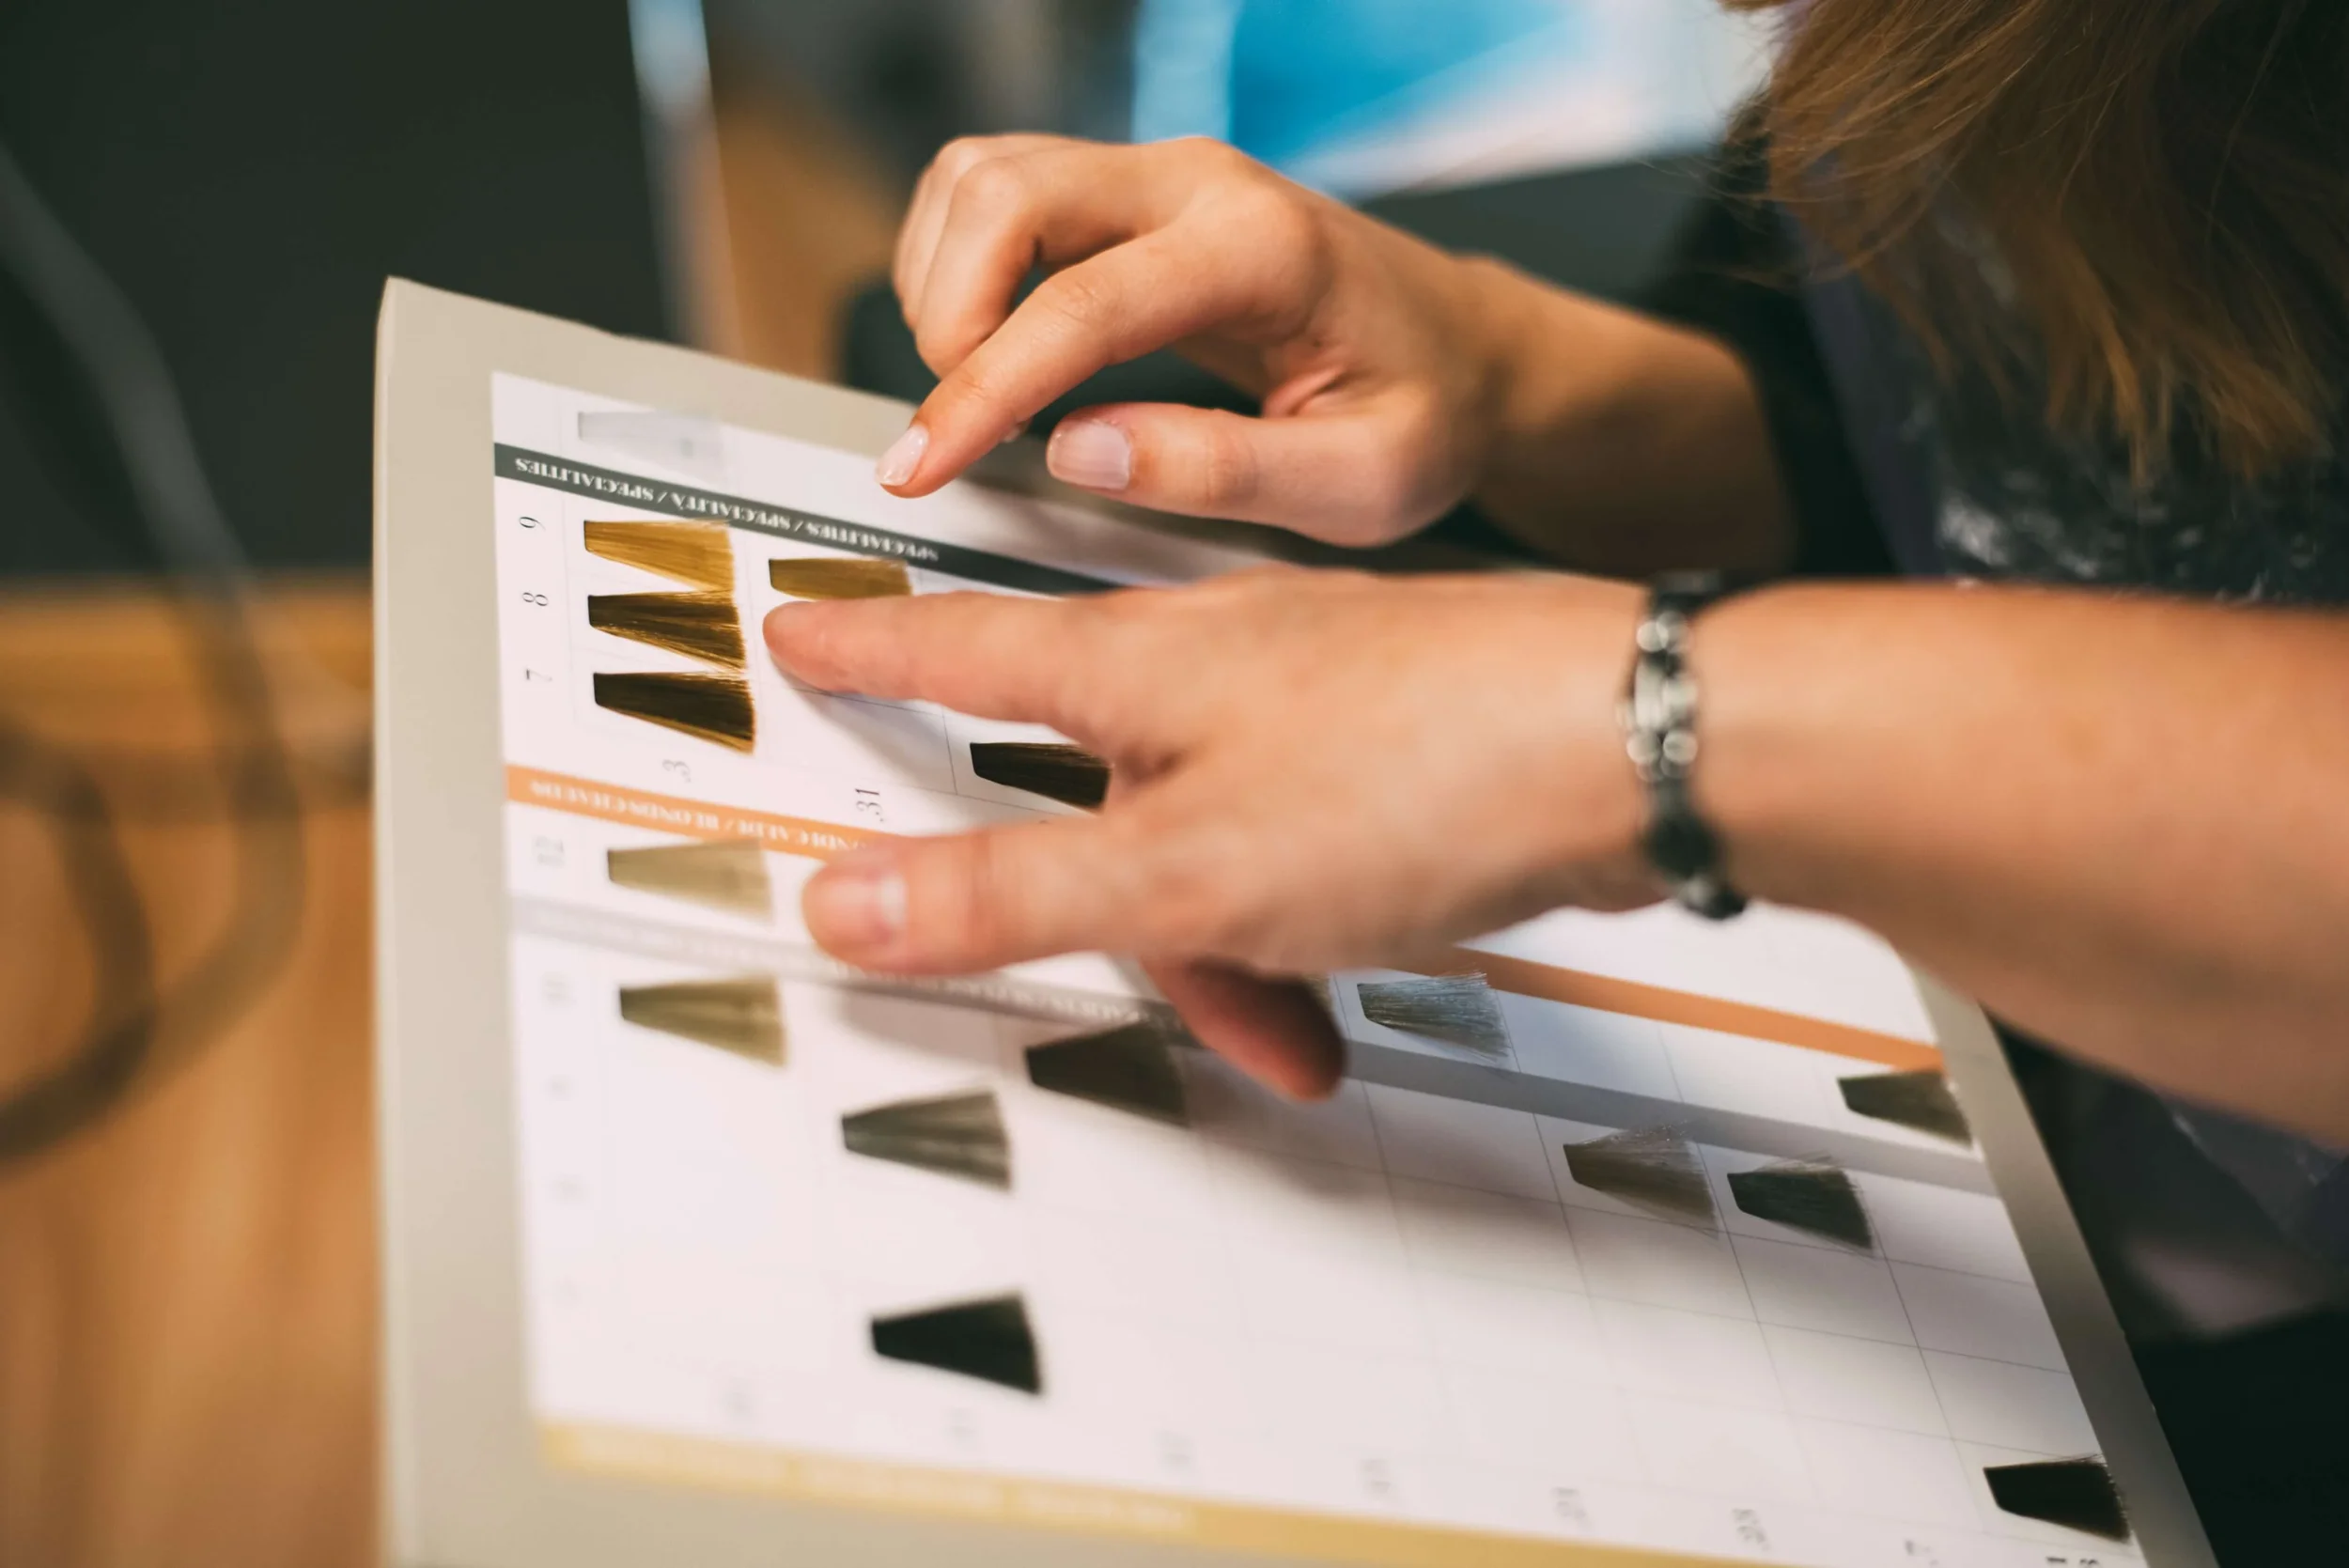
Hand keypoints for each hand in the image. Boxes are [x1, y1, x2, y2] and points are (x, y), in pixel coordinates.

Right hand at [763, 569, 1658, 1096]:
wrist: (1640, 743)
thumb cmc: (1424, 766)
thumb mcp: (1175, 869)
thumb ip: (1005, 893)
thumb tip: (844, 904)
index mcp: (1136, 668)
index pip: (957, 648)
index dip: (864, 649)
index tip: (798, 625)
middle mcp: (1217, 661)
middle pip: (1096, 796)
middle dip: (1114, 914)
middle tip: (1157, 990)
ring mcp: (1312, 697)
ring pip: (1206, 839)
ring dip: (1230, 949)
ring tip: (1288, 1026)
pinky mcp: (1394, 740)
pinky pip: (1299, 852)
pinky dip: (1306, 928)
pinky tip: (1347, 978)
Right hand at [878, 134, 1510, 545]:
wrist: (1468, 352)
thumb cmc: (1426, 414)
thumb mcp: (1360, 482)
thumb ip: (1223, 470)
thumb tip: (1079, 453)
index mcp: (1263, 251)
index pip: (1080, 305)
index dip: (979, 391)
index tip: (919, 467)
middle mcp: (1201, 184)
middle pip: (1003, 192)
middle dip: (944, 316)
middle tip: (956, 430)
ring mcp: (1159, 176)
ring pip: (983, 178)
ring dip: (943, 286)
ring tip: (981, 392)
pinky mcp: (1127, 193)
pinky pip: (998, 193)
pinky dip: (960, 267)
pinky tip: (997, 349)